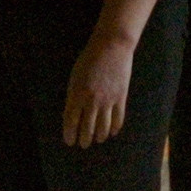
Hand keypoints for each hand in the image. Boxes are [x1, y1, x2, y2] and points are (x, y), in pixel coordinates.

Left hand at [63, 32, 133, 147]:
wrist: (112, 46)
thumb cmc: (90, 59)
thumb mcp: (75, 77)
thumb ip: (73, 96)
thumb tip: (72, 114)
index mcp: (77, 94)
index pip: (71, 122)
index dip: (70, 134)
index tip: (70, 141)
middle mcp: (91, 100)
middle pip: (87, 128)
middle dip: (84, 140)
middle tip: (83, 145)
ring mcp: (107, 100)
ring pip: (103, 127)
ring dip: (99, 137)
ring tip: (97, 140)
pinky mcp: (121, 97)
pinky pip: (118, 119)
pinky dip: (115, 128)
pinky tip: (112, 132)